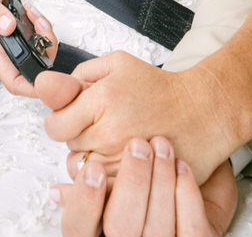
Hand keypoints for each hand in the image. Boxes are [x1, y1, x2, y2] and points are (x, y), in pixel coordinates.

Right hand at [0, 0, 57, 97]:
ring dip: (44, 35)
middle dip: (46, 50)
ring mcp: (10, 42)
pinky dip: (41, 26)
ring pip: (38, 52)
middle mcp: (3, 50)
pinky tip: (33, 14)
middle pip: (32, 68)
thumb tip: (8, 27)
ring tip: (36, 17)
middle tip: (42, 29)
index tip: (47, 80)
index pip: (13, 82)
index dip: (32, 87)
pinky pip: (36, 38)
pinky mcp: (16, 33)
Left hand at [43, 51, 234, 181]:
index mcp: (102, 100)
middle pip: (69, 147)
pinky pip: (102, 188)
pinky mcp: (136, 181)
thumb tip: (48, 85)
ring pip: (83, 170)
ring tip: (114, 144)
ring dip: (92, 159)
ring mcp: (122, 161)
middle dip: (79, 136)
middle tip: (103, 125)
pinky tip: (119, 162)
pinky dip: (106, 178)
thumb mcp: (118, 64)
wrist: (203, 112)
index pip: (55, 125)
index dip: (61, 121)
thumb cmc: (161, 89)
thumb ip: (80, 74)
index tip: (73, 117)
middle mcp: (110, 132)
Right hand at [53, 138, 237, 236]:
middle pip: (120, 225)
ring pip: (157, 228)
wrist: (197, 172)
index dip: (83, 202)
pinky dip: (186, 194)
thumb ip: (84, 159)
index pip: (78, 227)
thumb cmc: (148, 175)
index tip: (93, 169)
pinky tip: (182, 166)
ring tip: (161, 144)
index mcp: (102, 227)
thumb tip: (58, 175)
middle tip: (136, 145)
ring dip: (159, 181)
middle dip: (130, 183)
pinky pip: (191, 228)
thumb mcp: (109, 166)